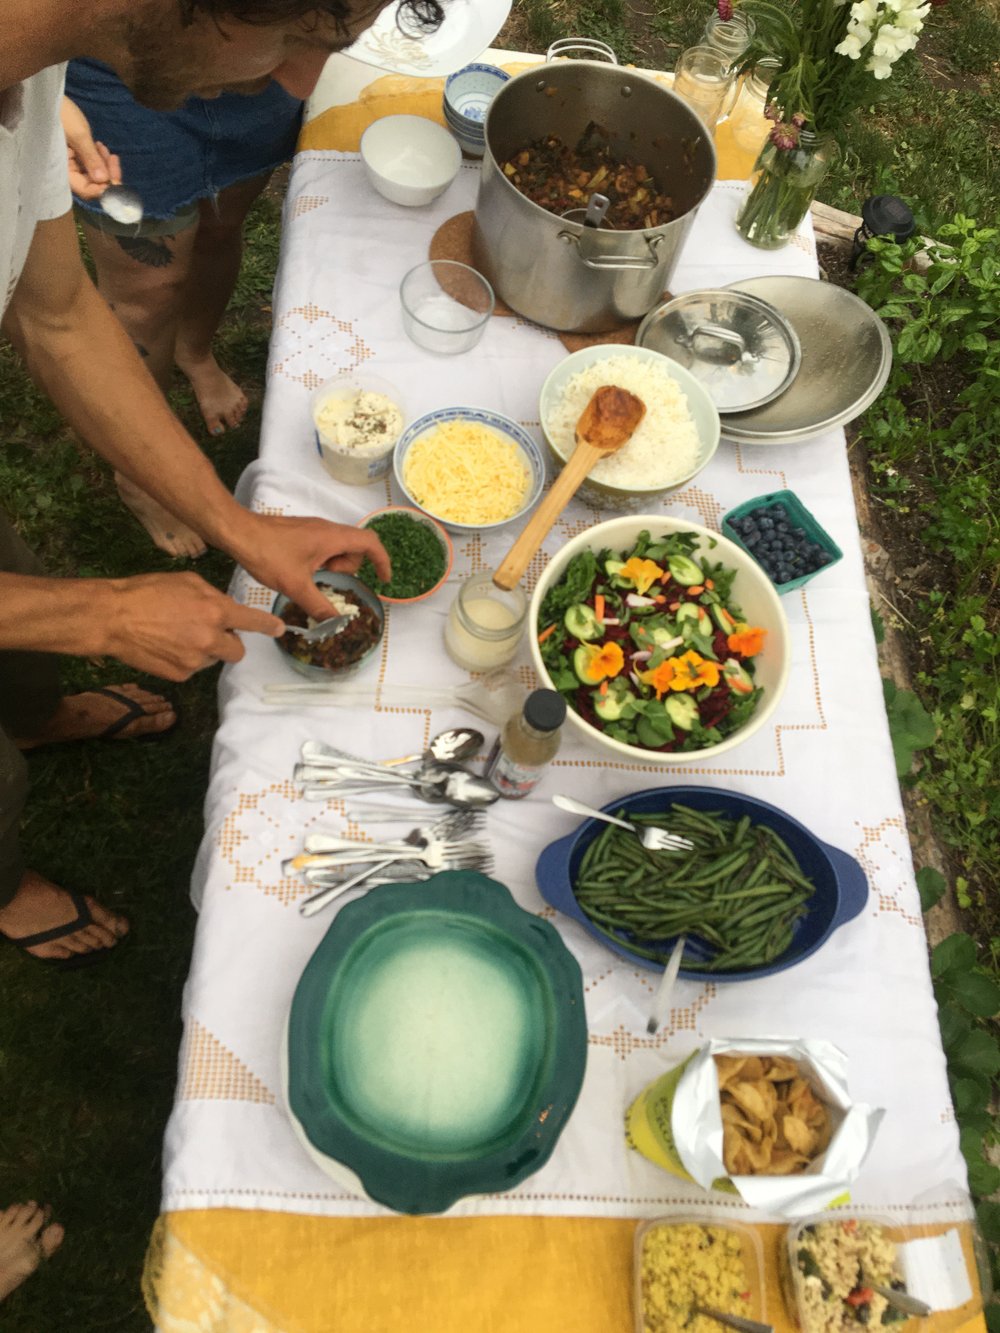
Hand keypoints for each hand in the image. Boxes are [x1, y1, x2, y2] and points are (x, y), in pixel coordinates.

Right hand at [60, 96, 121, 200]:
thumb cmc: (60, 113)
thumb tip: (104, 181)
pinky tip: (100, 146)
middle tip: (113, 159)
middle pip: (92, 184)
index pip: (85, 190)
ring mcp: (71, 163)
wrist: (50, 96)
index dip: (102, 189)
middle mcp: (66, 170)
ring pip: (94, 174)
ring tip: (104, 149)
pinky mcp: (75, 155)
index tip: (115, 181)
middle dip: (106, 174)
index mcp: (61, 170)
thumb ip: (90, 158)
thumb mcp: (78, 135)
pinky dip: (98, 157)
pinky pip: (91, 163)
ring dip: (104, 164)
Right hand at [104, 571, 283, 680]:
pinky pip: (193, 669)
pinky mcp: (181, 675)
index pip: (251, 622)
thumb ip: (213, 596)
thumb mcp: (188, 581)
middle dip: (230, 643)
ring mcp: (196, 660)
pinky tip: (167, 646)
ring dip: (206, 650)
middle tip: (212, 633)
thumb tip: (226, 608)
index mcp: (215, 611)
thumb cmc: (148, 591)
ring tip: (179, 635)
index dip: (268, 626)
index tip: (279, 629)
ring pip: (214, 660)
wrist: (114, 617)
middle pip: (237, 651)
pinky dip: (186, 660)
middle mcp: (210, 638)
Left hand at [233, 514, 391, 621]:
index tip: (383, 580)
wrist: (237, 531)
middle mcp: (327, 529)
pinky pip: (322, 547)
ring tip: (307, 577)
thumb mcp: (295, 585)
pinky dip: (319, 562)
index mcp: (332, 537)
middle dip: (346, 569)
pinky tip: (298, 572)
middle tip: (325, 580)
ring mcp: (313, 529)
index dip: (382, 561)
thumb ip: (318, 606)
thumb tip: (335, 624)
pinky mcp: (301, 532)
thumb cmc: (267, 553)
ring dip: (330, 566)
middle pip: (354, 548)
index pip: (370, 543)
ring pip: (336, 549)